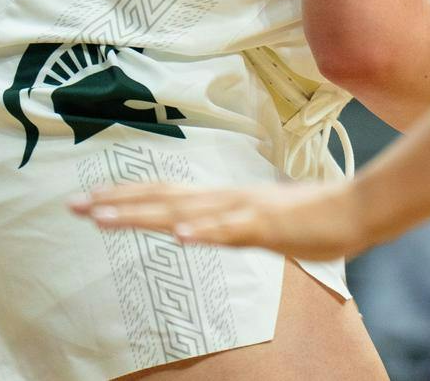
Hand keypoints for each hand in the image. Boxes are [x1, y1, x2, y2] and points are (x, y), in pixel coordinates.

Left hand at [73, 180, 363, 258]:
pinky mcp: (268, 226)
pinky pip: (231, 230)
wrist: (357, 209)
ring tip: (104, 219)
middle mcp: (226, 199)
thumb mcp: (260, 223)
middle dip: (116, 204)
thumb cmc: (313, 217)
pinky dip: (204, 231)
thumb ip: (228, 224)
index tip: (88, 201)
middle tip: (72, 207)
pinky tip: (178, 236)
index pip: (166, 193)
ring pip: (186, 211)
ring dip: (143, 215)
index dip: (126, 196)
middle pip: (163, 199)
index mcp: (224, 198)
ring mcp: (246, 211)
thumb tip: (199, 229)